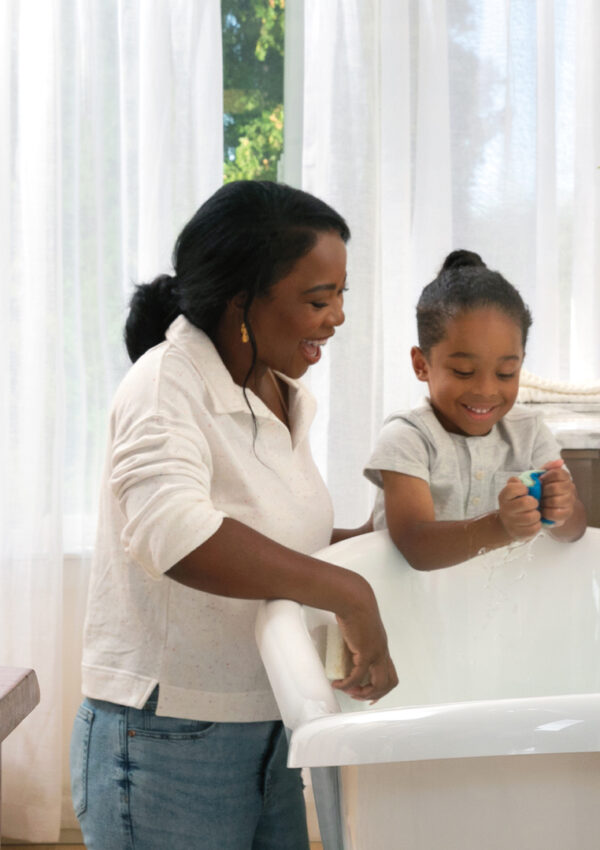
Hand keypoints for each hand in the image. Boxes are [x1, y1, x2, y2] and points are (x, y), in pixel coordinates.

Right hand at [332, 585, 397, 702]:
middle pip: (388, 683)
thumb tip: (345, 646)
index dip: (382, 689)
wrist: (353, 601)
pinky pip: (358, 675)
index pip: (390, 674)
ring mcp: (376, 653)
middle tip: (357, 696)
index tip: (369, 695)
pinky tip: (338, 684)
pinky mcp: (366, 652)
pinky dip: (348, 684)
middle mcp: (382, 652)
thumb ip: (356, 639)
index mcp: (382, 647)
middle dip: (374, 695)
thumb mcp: (359, 629)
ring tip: (348, 691)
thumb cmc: (355, 609)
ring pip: (378, 684)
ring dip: (362, 693)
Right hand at [498, 477, 541, 540]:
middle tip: (533, 504)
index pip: (513, 488)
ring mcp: (511, 522)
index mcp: (504, 496)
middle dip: (534, 502)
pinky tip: (533, 522)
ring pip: (532, 516)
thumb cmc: (516, 502)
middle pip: (526, 502)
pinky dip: (537, 525)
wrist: (509, 523)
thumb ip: (521, 480)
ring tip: (534, 513)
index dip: (523, 489)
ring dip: (537, 514)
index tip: (525, 491)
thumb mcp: (515, 490)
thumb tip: (535, 475)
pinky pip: (534, 528)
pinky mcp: (519, 533)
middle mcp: (505, 509)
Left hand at [539, 459, 575, 526]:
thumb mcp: (541, 476)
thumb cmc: (542, 488)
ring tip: (540, 502)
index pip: (557, 473)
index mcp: (564, 476)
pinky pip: (554, 513)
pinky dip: (545, 512)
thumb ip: (547, 467)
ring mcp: (570, 501)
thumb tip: (560, 461)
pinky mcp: (566, 514)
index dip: (545, 478)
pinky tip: (542, 510)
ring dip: (544, 502)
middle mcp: (570, 488)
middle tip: (538, 493)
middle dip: (543, 492)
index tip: (539, 481)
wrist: (548, 506)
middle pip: (555, 488)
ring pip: (555, 501)